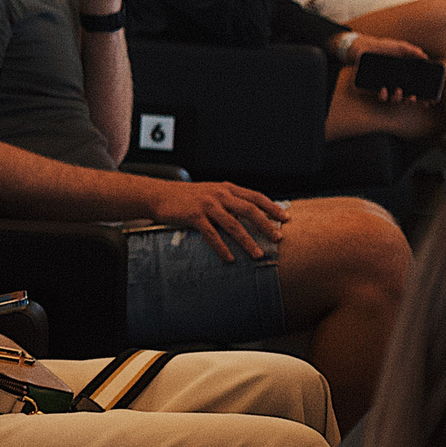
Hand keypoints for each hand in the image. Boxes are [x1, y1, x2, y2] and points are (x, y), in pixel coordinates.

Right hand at [146, 179, 288, 261]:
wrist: (160, 195)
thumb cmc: (187, 197)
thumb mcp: (212, 193)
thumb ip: (230, 201)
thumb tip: (251, 216)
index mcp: (227, 189)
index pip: (256, 197)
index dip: (272, 207)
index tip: (285, 218)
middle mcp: (220, 195)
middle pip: (250, 210)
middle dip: (266, 225)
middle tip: (278, 238)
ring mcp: (207, 205)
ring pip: (234, 224)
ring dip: (248, 241)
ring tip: (258, 254)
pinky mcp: (194, 216)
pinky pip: (211, 234)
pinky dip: (222, 247)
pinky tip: (229, 258)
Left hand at [344, 34, 430, 102]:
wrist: (367, 47)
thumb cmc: (386, 48)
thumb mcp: (400, 48)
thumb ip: (412, 51)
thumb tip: (424, 57)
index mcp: (407, 78)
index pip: (418, 91)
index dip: (425, 98)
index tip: (431, 101)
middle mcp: (398, 85)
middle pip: (408, 98)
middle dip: (412, 101)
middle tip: (414, 97)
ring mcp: (388, 87)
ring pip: (395, 99)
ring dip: (398, 98)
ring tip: (398, 91)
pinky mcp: (376, 87)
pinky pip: (381, 96)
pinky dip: (383, 95)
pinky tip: (383, 89)